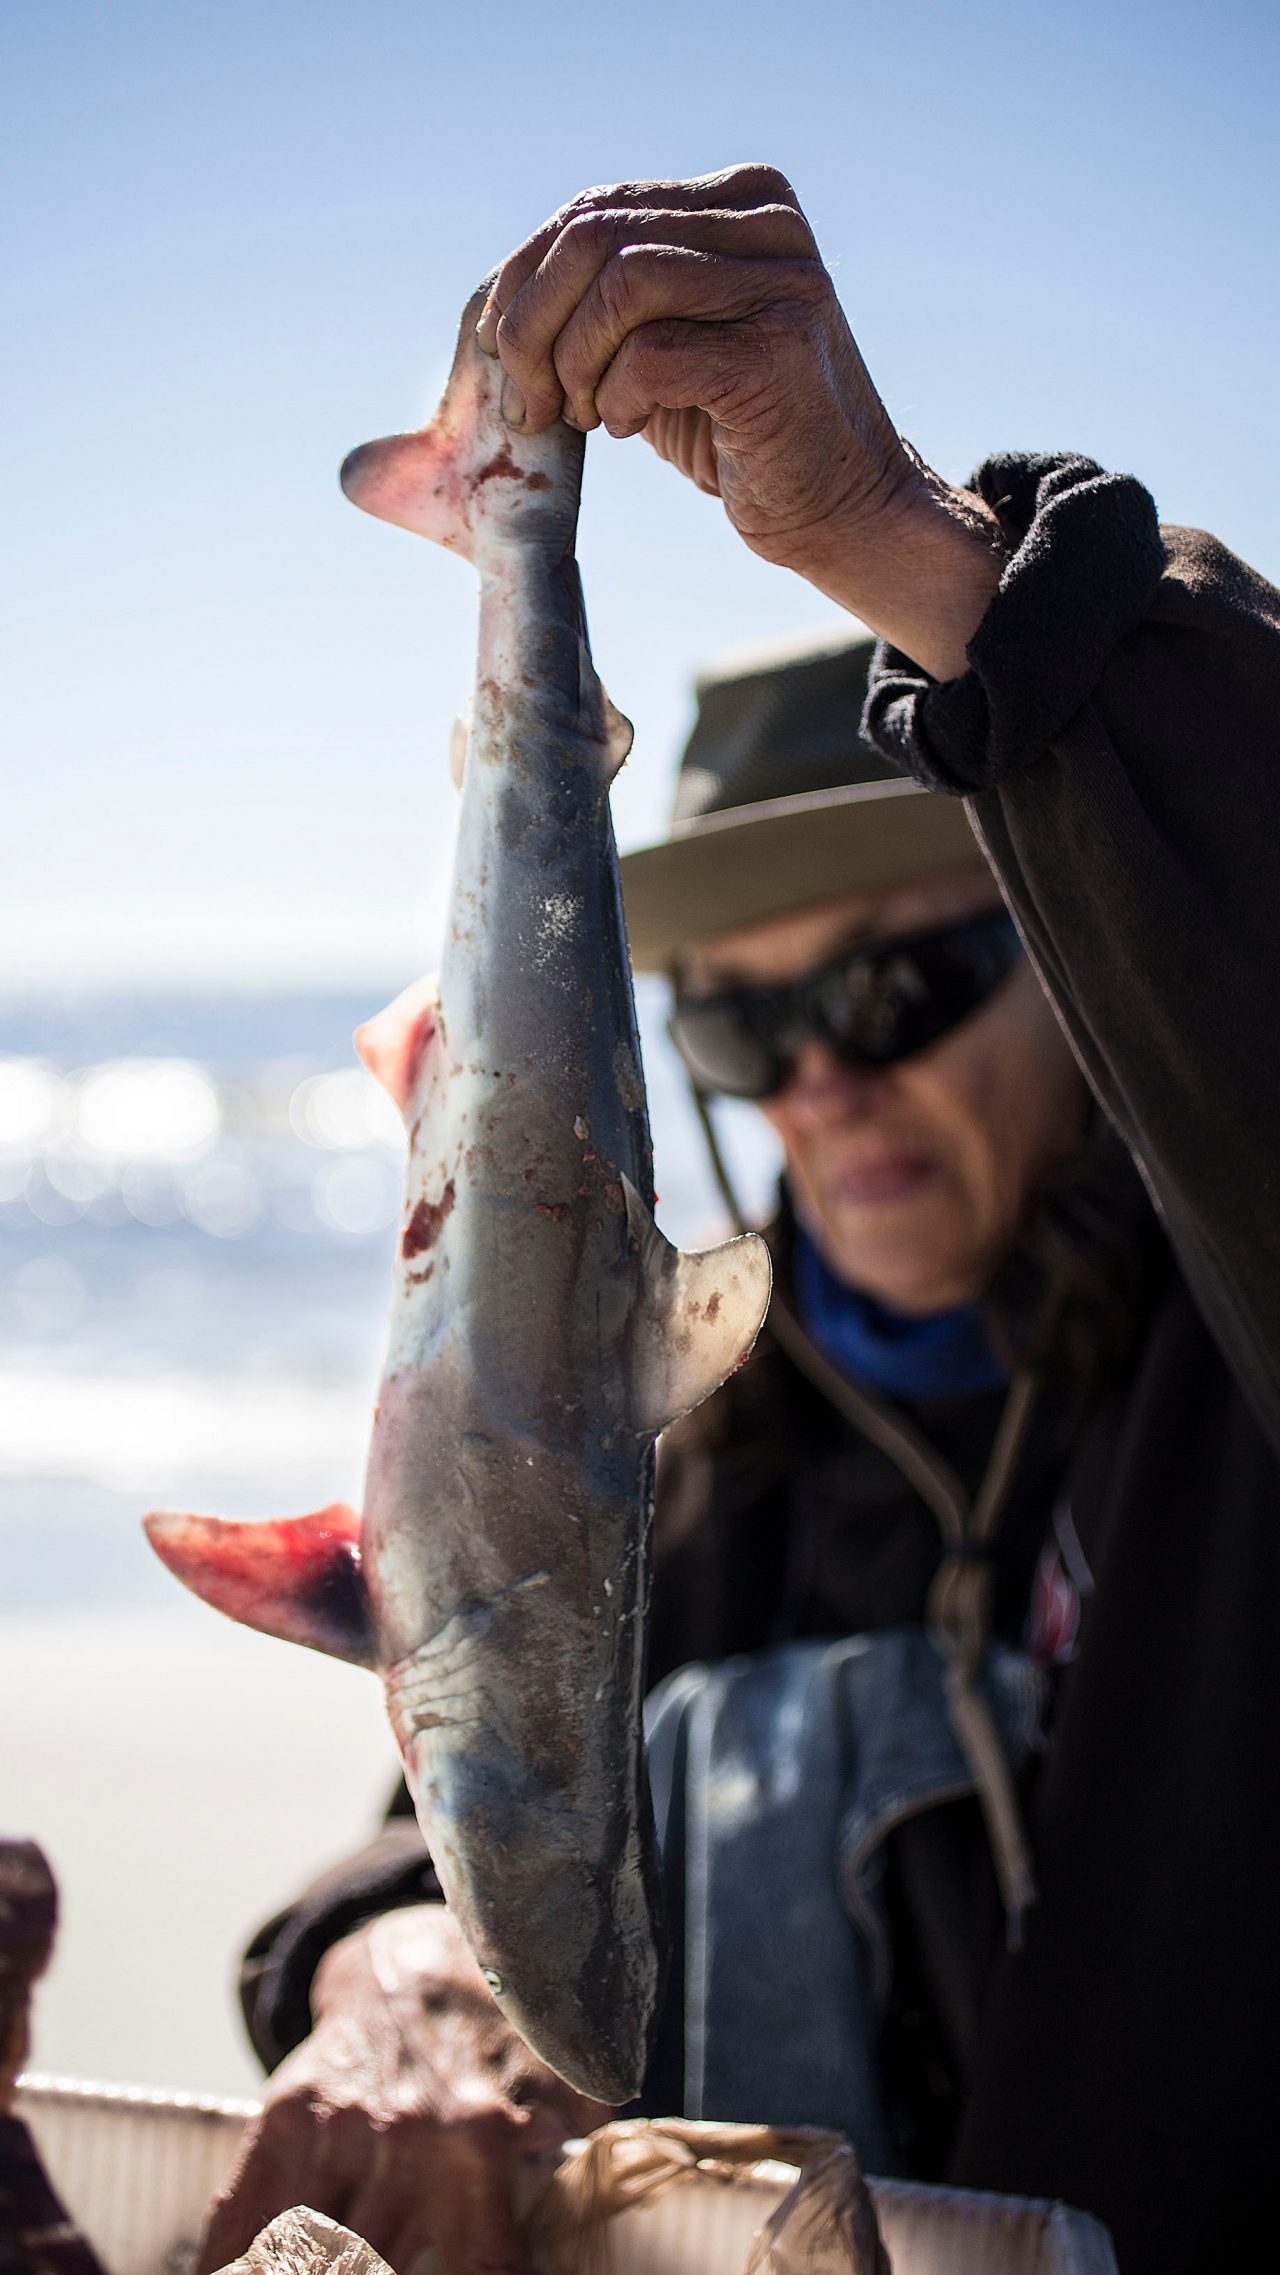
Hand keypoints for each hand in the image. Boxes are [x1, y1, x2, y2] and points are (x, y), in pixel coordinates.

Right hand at [197, 1907, 611, 2274]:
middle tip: (391, 2263)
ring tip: (329, 2267)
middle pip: (384, 2271)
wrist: (413, 1957)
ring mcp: (340, 2129)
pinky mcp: (286, 2116)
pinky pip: (246, 2218)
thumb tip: (621, 2178)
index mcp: (483, 2142)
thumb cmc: (498, 2033)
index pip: (484, 2271)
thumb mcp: (561, 2079)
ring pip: (315, 2257)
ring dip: (322, 2266)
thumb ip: (577, 2140)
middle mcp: (410, 2140)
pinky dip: (233, 2263)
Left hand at [478, 164, 1001, 680]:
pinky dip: (620, 397)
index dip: (524, 279)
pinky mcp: (777, 351)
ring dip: (572, 362)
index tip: (500, 350)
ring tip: (583, 414)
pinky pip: (651, 353)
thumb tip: (498, 299)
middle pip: (596, 237)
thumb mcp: (662, 345)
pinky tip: (632, 426)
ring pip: (620, 285)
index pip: (596, 208)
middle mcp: (768, 225)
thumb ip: (606, 299)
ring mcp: (782, 282)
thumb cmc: (739, 431)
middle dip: (532, 324)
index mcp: (741, 201)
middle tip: (524, 401)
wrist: (840, 508)